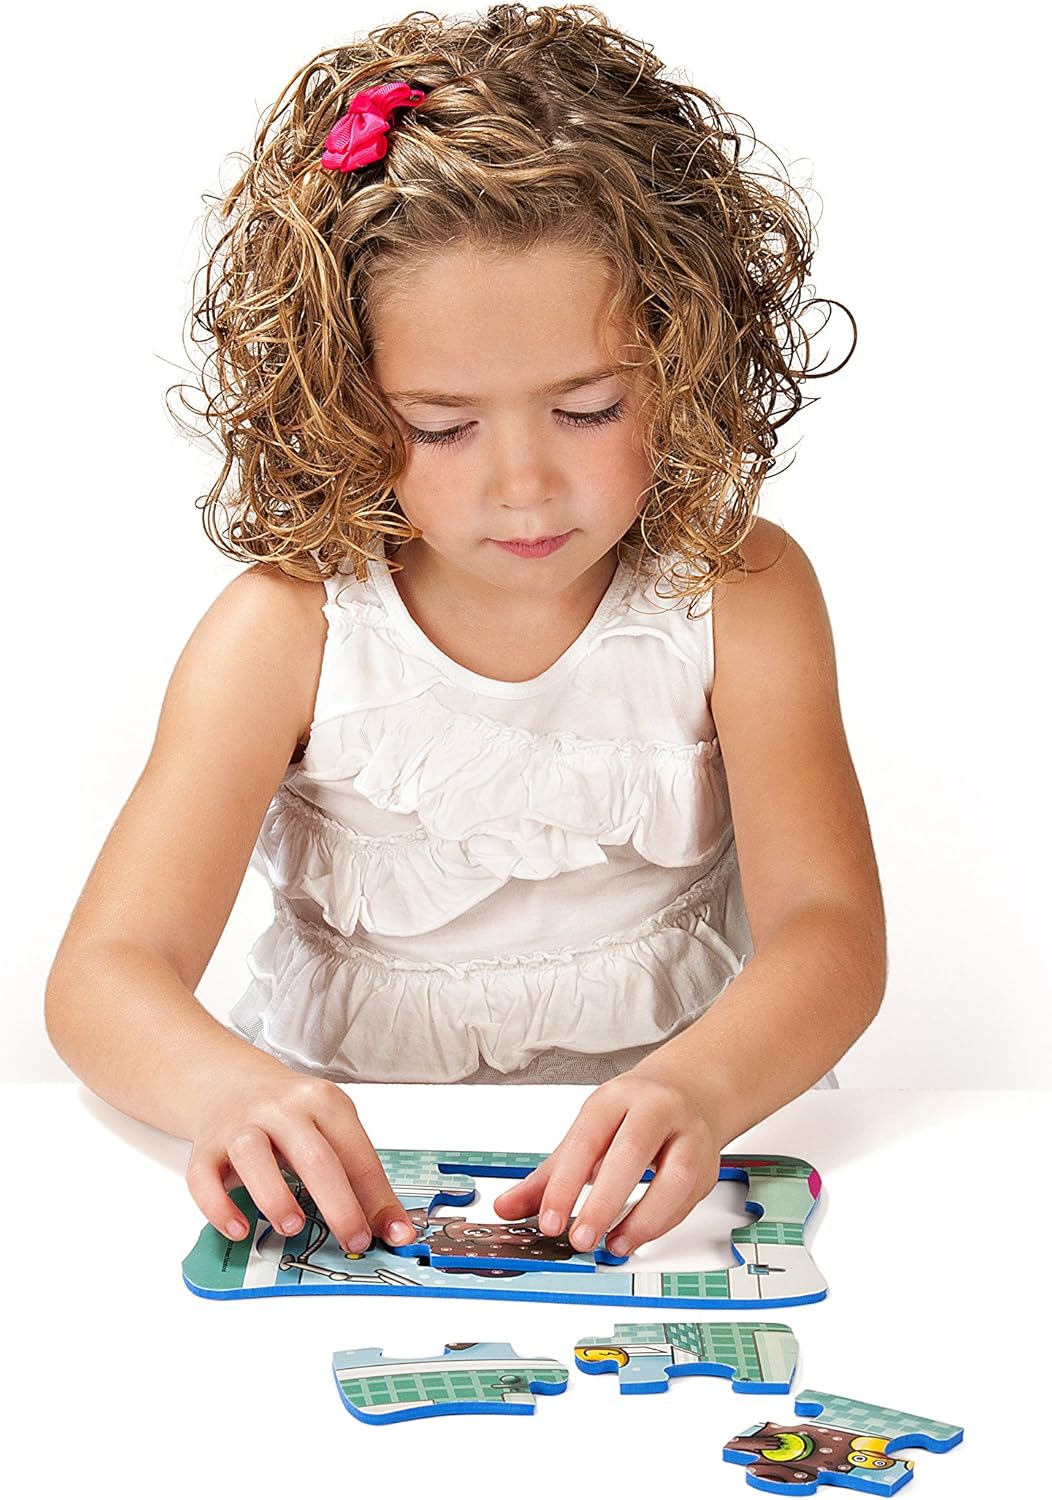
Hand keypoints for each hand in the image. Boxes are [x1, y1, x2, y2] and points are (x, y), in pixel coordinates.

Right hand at [185, 1056, 415, 1252]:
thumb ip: (357, 1172)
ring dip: (276, 1197)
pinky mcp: (205, 1148)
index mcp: (322, 1101)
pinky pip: (204, 1178)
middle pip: (314, 1155)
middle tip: (354, 1240)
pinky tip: (239, 1230)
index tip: (393, 1232)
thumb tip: (390, 1225)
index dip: (377, 1198)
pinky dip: (220, 1208)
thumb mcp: (330, 1127)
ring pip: (254, 1157)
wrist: (229, 1082)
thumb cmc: (288, 1114)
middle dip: (339, 1204)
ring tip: (293, 1227)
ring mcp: (240, 1126)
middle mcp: (281, 1110)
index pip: (357, 1153)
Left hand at [491, 1065, 720, 1256]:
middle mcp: (655, 1109)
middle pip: (631, 1152)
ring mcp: (687, 1134)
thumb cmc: (629, 1117)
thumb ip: (548, 1176)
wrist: (686, 1093)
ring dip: (642, 1219)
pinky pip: (688, 1198)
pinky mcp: (708, 1163)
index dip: (565, 1184)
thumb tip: (506, 1207)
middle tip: (579, 1239)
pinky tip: (636, 1236)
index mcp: (615, 1098)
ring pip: (675, 1176)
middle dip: (603, 1202)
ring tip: (612, 1244)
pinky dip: (661, 1223)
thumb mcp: (585, 1134)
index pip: (586, 1139)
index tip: (549, 1221)